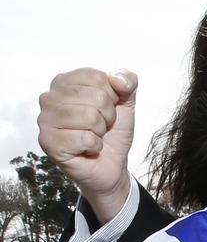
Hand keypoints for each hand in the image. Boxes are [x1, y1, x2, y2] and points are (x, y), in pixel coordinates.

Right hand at [36, 68, 137, 222]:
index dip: (113, 95)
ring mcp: (45, 120)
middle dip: (109, 115)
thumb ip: (127, 81)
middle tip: (101, 125)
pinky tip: (86, 148)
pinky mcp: (47, 142)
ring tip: (94, 135)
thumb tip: (117, 79)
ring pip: (91, 117)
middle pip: (97, 97)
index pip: (98, 77)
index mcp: (64, 82)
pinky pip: (85, 138)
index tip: (107, 107)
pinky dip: (95, 146)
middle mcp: (49, 97)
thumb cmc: (112, 130)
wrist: (110, 164)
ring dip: (101, 131)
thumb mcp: (126, 102)